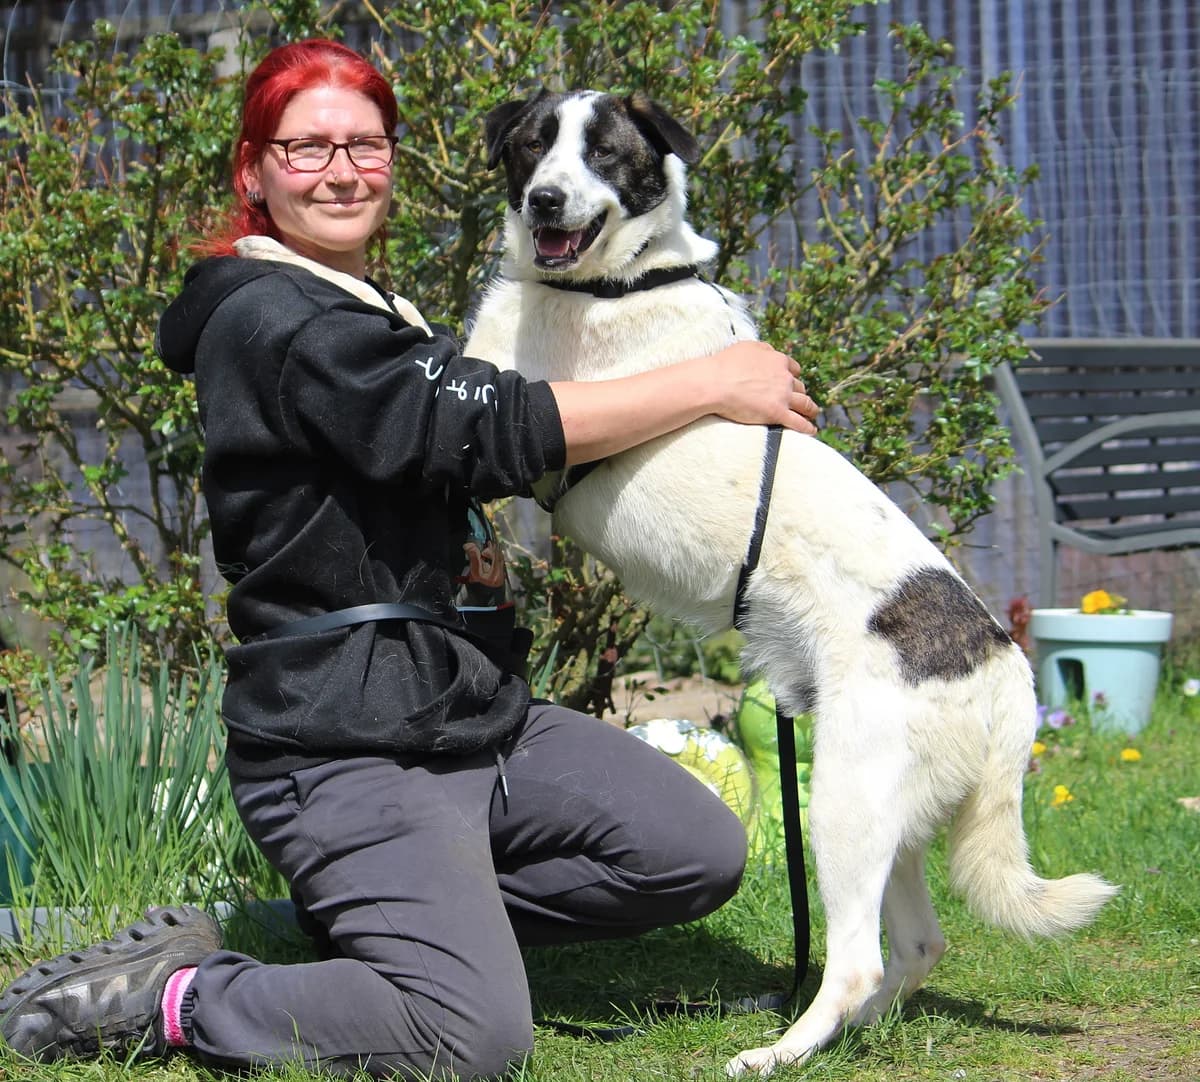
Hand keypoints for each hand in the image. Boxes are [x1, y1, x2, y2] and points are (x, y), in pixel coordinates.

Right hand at [694, 340, 820, 433]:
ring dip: (810, 409)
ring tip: (812, 414)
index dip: (792, 376)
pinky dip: (807, 427)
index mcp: (778, 361)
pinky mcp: (777, 413)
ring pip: (804, 404)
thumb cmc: (726, 364)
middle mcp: (785, 378)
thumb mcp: (748, 347)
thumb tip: (771, 352)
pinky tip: (811, 430)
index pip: (793, 368)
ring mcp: (783, 397)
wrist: (716, 383)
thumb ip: (764, 349)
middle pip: (799, 386)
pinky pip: (798, 422)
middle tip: (800, 399)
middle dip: (800, 392)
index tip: (791, 382)